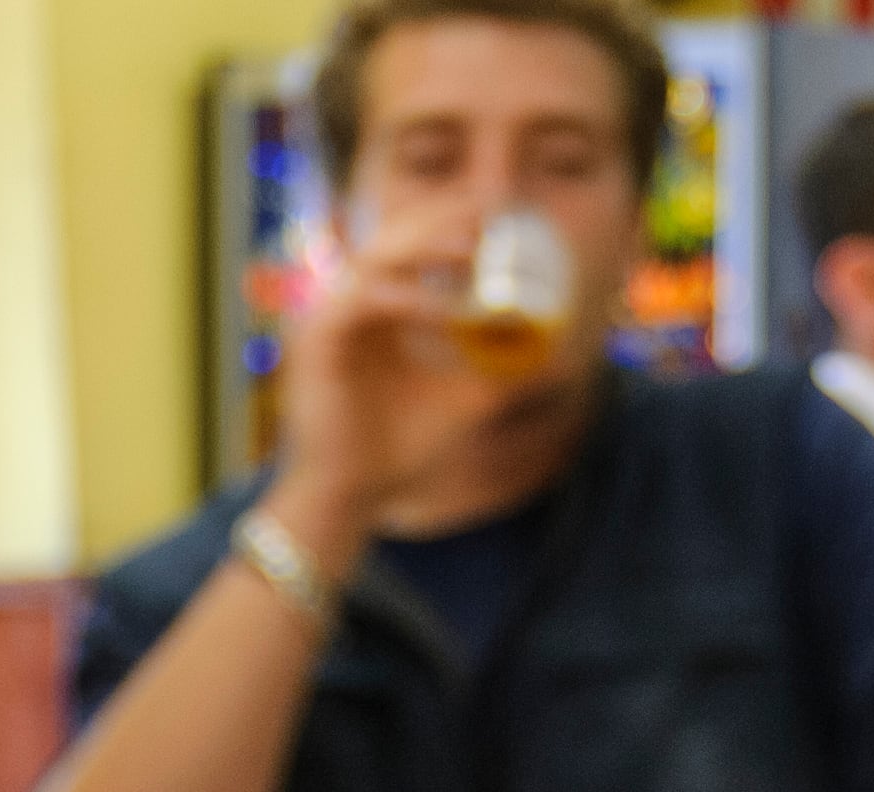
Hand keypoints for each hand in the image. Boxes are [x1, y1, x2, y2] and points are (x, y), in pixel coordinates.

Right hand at [266, 201, 519, 563]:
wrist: (353, 498)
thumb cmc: (397, 452)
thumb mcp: (466, 401)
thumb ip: (502, 370)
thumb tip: (556, 350)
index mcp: (377, 311)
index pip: (411, 247)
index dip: (449, 223)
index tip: (497, 212)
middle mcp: (350, 305)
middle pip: (393, 238)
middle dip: (441, 219)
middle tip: (489, 211)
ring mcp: (328, 317)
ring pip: (376, 258)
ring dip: (425, 247)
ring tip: (473, 248)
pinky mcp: (316, 339)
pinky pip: (363, 300)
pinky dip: (407, 299)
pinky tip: (448, 310)